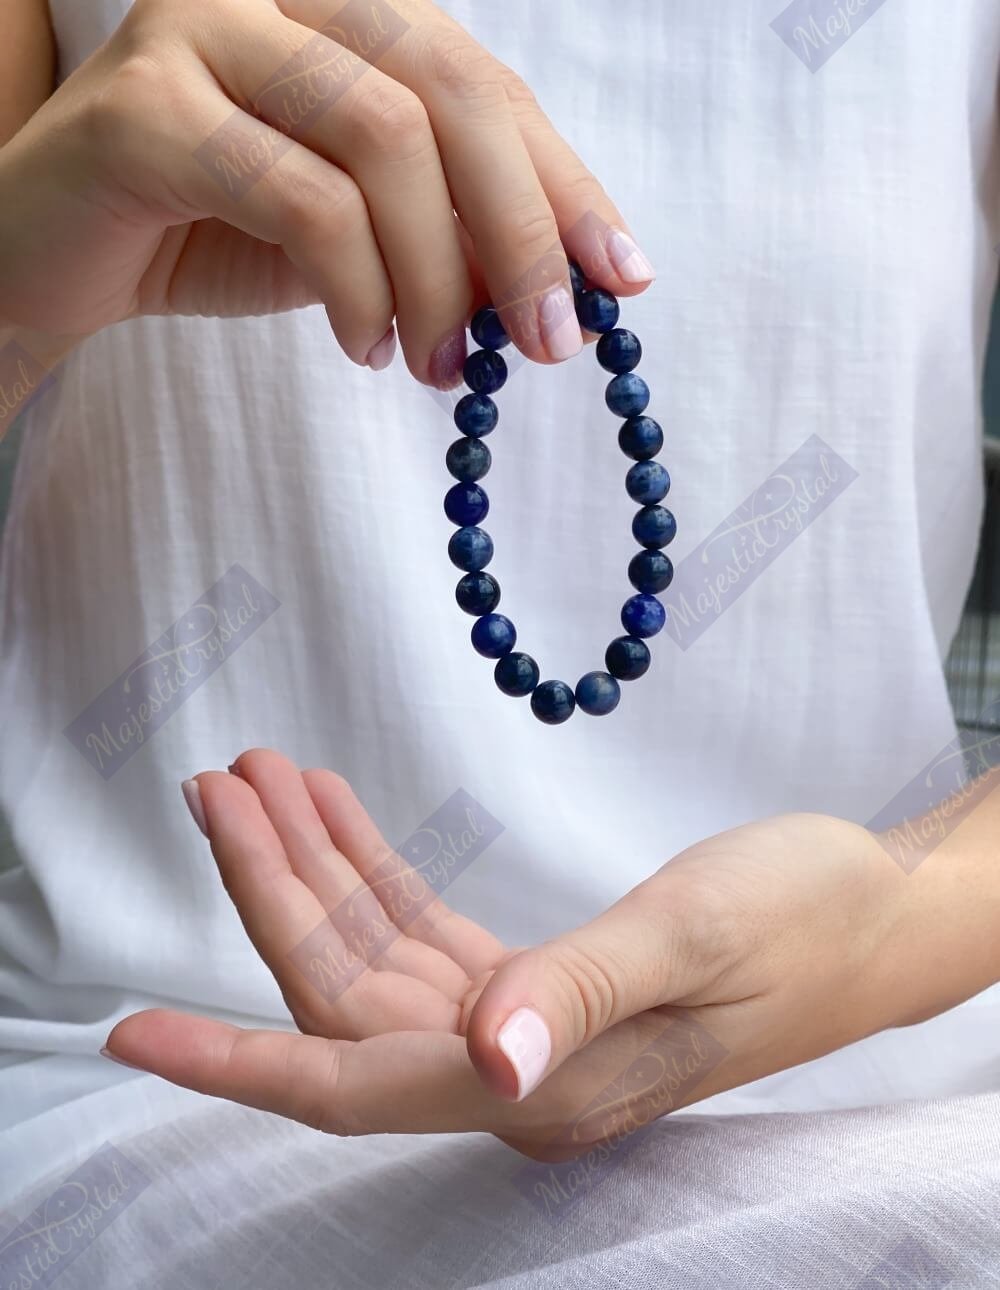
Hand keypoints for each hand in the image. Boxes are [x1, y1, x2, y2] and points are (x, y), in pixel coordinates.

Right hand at [0, 0, 653, 384]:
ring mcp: (201, 28)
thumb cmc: (214, 233)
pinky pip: (298, 197)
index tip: (622, 279)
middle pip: (447, 90)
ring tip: (439, 367)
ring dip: (434, 276)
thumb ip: (444, 229)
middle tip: (550, 344)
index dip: (564, 181)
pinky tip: (365, 348)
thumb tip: (561, 283)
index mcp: (343, 6)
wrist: (55, 259)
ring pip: (379, 140)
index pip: (483, 82)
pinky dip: (355, 286)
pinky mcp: (144, 107)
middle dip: (519, 230)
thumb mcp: (358, 230)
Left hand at [106, 750, 921, 1160]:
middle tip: (215, 782)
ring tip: (258, 771)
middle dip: (270, 889)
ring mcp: (525, 1022)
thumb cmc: (807, 920)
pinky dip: (375, 864)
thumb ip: (579, 993)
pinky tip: (335, 808)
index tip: (127, 1030)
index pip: (349, 1077)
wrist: (878, 912)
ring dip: (316, 864)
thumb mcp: (695, 937)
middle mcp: (514, 1069)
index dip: (232, 1059)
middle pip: (346, 989)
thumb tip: (485, 1065)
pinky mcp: (543, 976)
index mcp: (539, 1082)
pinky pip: (427, 925)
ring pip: (378, 951)